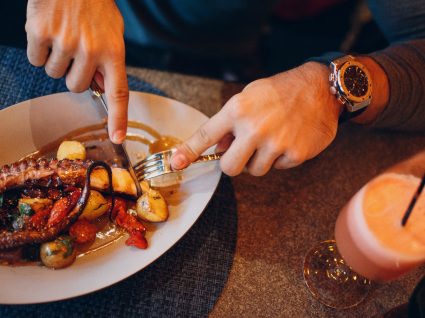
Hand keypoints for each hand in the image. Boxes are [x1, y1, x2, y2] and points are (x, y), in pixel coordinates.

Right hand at [26, 0, 127, 143]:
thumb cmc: (94, 5)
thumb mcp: (113, 32)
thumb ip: (108, 60)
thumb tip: (98, 88)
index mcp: (114, 51)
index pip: (119, 93)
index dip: (118, 118)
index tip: (117, 137)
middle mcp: (90, 50)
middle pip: (75, 86)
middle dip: (74, 73)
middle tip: (76, 49)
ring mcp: (64, 42)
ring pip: (54, 73)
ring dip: (57, 59)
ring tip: (64, 34)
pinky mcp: (40, 33)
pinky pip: (35, 59)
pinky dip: (39, 49)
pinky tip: (48, 30)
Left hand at [171, 62, 341, 175]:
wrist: (320, 88)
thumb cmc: (280, 91)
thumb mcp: (249, 96)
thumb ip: (231, 122)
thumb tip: (219, 148)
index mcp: (238, 110)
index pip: (206, 135)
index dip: (188, 152)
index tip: (176, 163)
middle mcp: (254, 128)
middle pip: (230, 168)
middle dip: (234, 164)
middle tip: (244, 152)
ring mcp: (275, 143)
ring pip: (255, 171)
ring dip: (260, 160)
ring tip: (272, 138)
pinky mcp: (295, 154)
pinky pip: (279, 168)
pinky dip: (281, 158)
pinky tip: (290, 139)